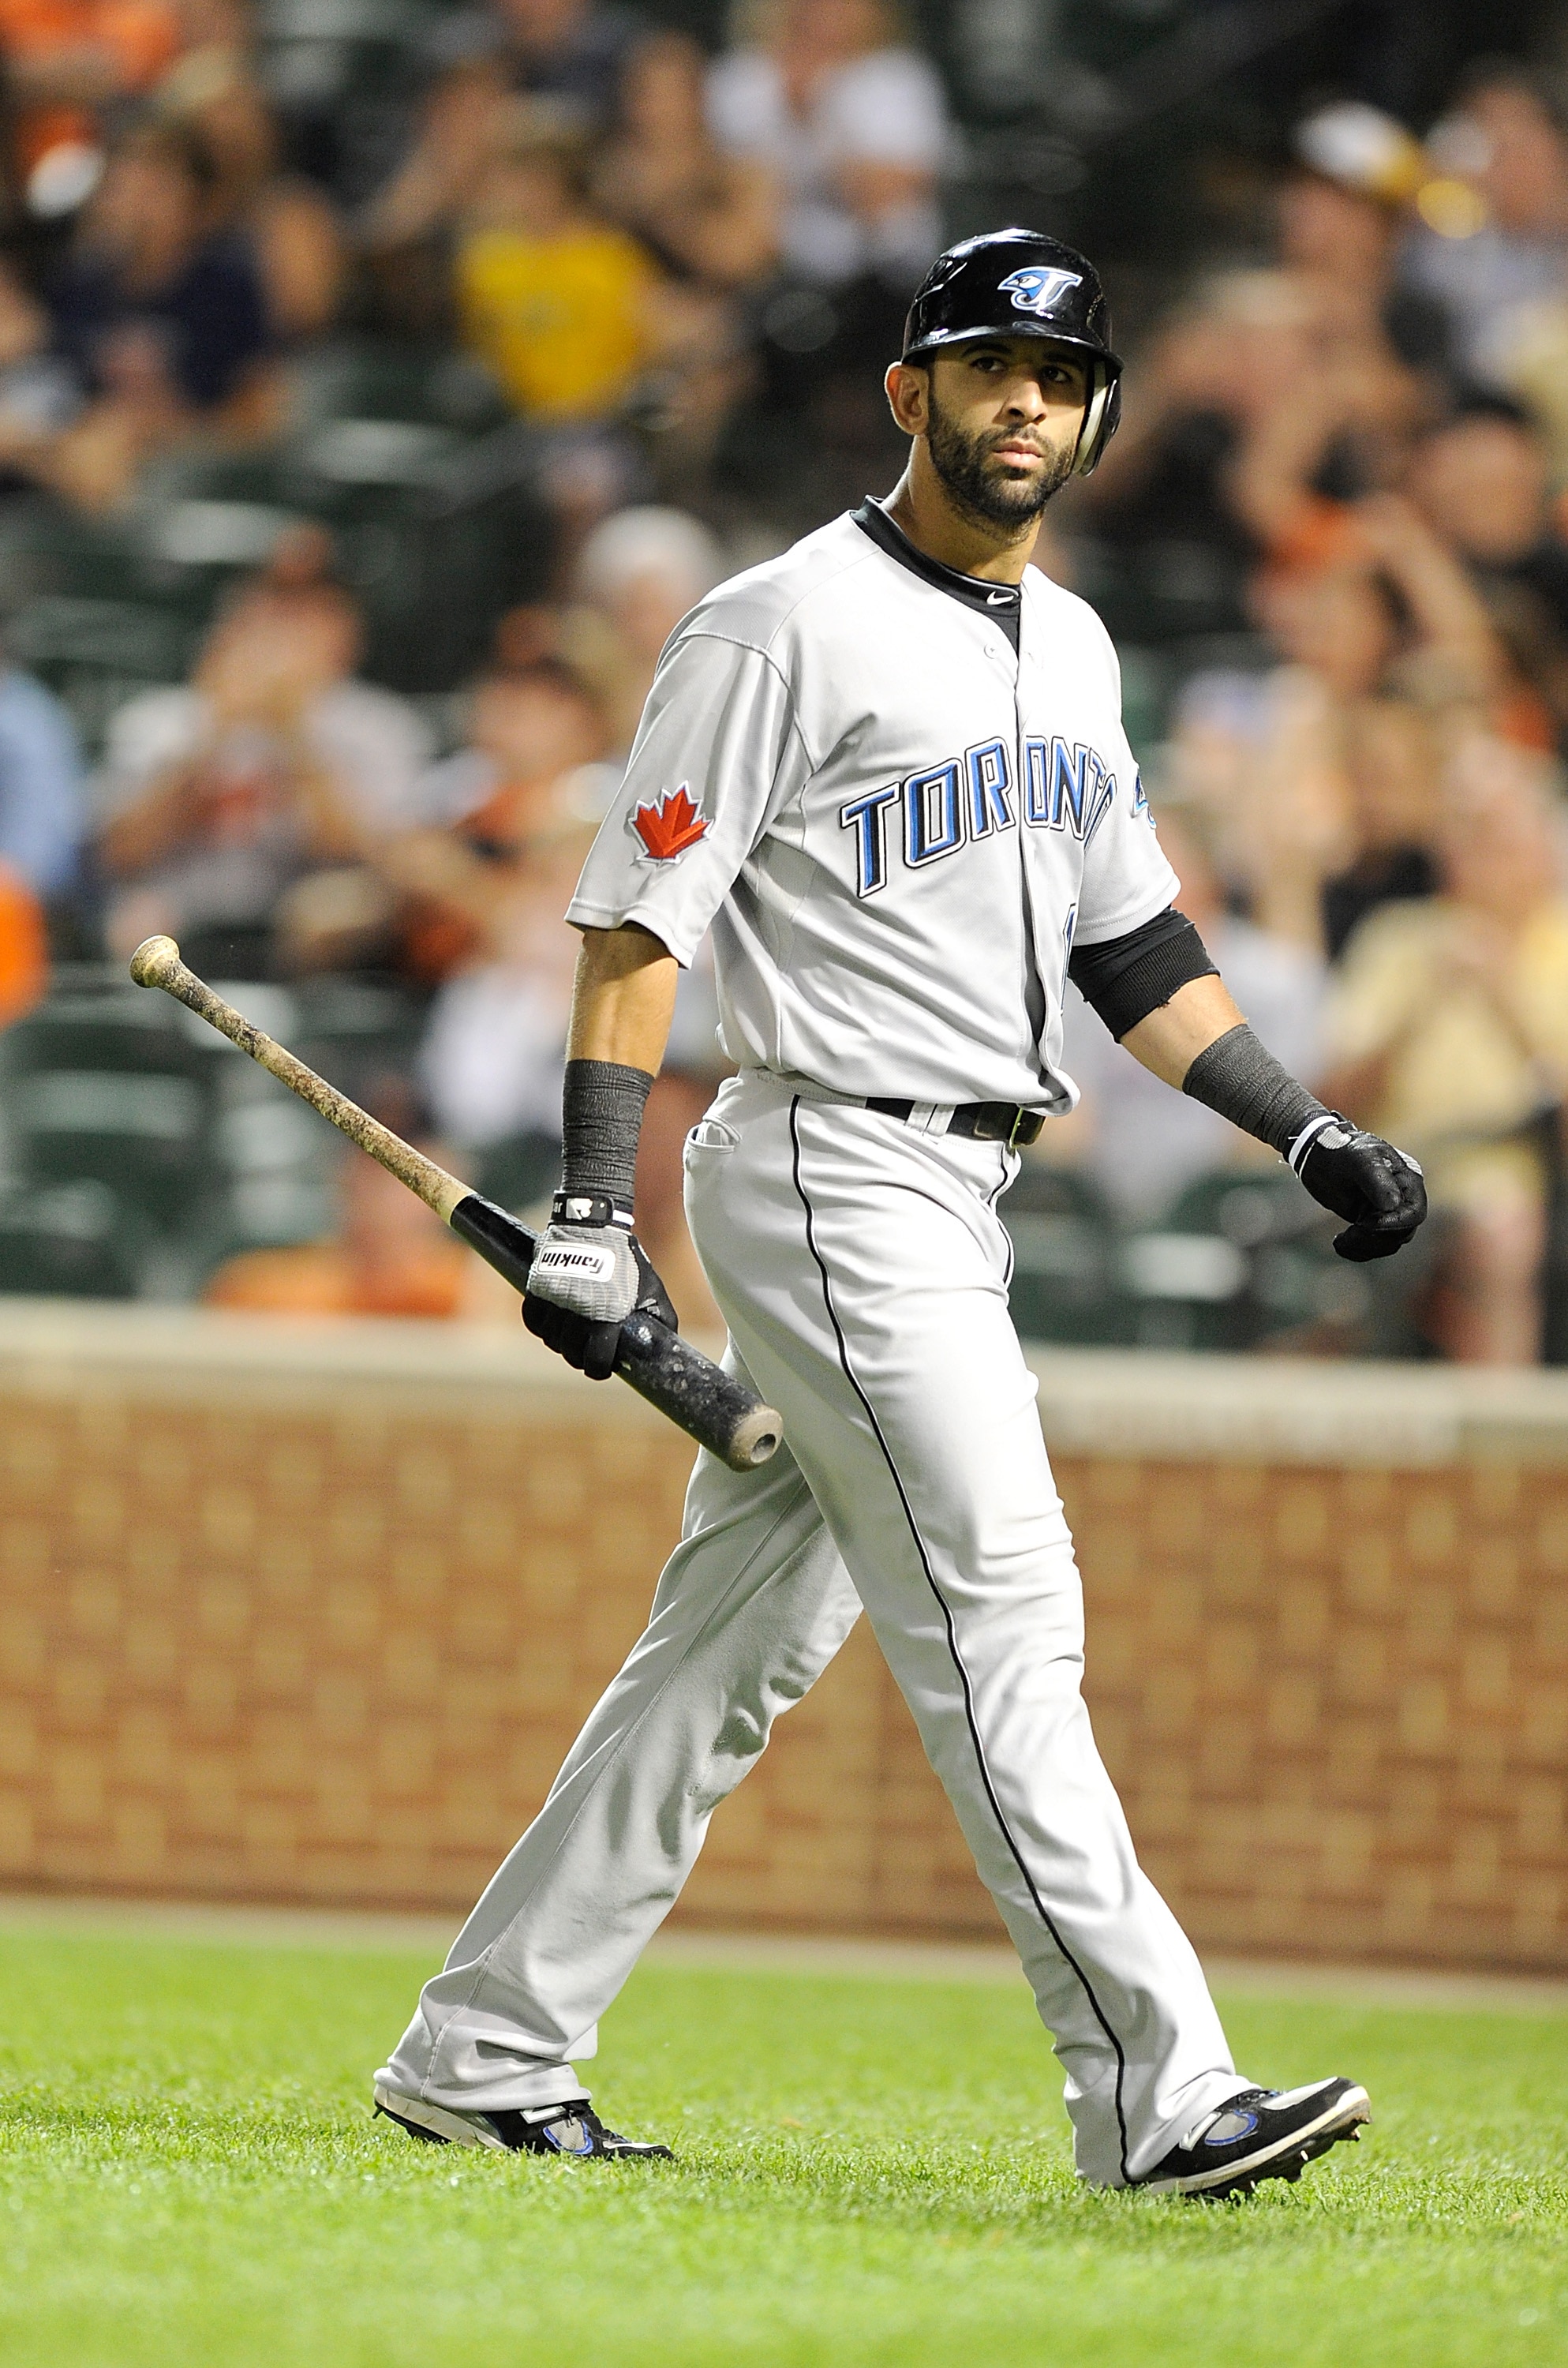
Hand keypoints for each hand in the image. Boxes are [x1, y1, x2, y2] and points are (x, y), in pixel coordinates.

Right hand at [523, 1194, 677, 1380]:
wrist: (593, 1223)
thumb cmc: (625, 1260)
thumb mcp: (651, 1288)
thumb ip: (659, 1318)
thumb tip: (664, 1346)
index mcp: (607, 1315)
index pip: (596, 1359)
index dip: (599, 1368)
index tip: (602, 1367)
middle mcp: (578, 1311)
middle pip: (571, 1353)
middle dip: (580, 1356)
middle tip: (588, 1350)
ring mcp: (555, 1299)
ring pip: (551, 1338)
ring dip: (561, 1340)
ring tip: (573, 1333)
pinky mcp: (537, 1287)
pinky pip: (533, 1320)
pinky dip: (541, 1325)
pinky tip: (554, 1321)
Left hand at [1289, 1114, 1427, 1261]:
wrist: (1317, 1152)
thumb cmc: (1340, 1149)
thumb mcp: (1358, 1160)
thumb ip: (1376, 1180)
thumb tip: (1393, 1205)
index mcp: (1407, 1180)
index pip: (1414, 1213)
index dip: (1395, 1224)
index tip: (1366, 1224)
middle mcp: (1401, 1198)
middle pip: (1402, 1233)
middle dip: (1374, 1238)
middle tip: (1348, 1233)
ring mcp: (1386, 1212)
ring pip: (1387, 1243)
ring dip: (1364, 1247)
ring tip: (1340, 1240)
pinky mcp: (1370, 1222)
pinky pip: (1372, 1246)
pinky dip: (1357, 1251)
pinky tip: (1339, 1245)